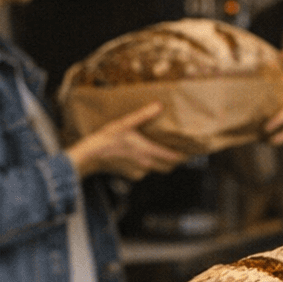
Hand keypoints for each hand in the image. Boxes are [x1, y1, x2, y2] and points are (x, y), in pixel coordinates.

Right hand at [66, 102, 185, 179]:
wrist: (90, 156)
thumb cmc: (106, 139)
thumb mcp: (125, 123)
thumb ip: (143, 115)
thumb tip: (159, 106)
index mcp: (148, 152)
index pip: (174, 158)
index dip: (185, 156)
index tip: (192, 150)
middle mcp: (146, 165)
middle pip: (169, 167)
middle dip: (176, 160)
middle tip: (180, 150)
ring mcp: (139, 172)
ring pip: (158, 170)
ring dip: (162, 162)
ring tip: (163, 150)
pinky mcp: (131, 175)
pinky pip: (145, 171)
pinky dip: (148, 165)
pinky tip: (143, 155)